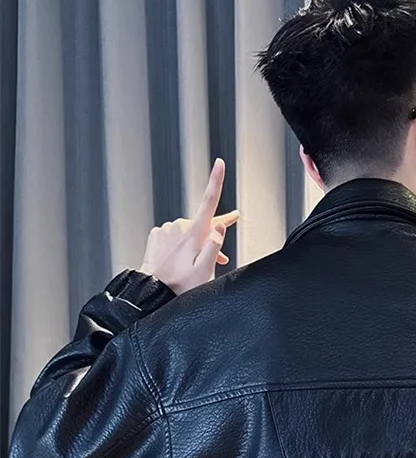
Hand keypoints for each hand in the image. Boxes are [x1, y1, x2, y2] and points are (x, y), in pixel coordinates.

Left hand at [139, 158, 239, 294]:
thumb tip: (219, 226)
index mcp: (193, 233)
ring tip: (197, 266)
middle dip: (213, 237)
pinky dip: (181, 245)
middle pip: (203, 223)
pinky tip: (180, 260)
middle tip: (222, 258)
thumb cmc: (179, 286)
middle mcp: (178, 227)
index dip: (216, 181)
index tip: (219, 164)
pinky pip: (174, 236)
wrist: (150, 293)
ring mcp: (166, 230)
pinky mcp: (157, 235)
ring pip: (189, 232)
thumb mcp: (204, 270)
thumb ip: (214, 246)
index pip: (209, 202)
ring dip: (197, 244)